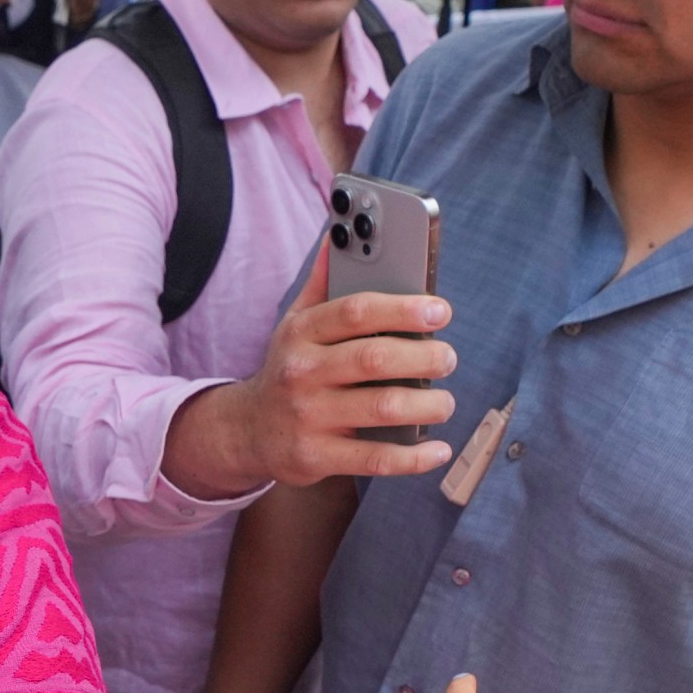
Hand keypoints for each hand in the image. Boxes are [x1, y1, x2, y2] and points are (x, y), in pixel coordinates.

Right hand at [224, 246, 456, 485]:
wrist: (245, 431)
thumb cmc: (286, 371)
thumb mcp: (294, 325)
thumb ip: (323, 284)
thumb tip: (339, 235)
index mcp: (301, 333)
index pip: (356, 311)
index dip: (403, 308)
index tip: (439, 311)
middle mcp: (302, 372)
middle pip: (375, 358)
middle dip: (424, 357)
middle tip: (447, 358)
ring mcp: (308, 416)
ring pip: (382, 407)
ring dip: (427, 405)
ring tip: (444, 402)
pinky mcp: (316, 456)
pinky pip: (375, 457)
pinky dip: (414, 458)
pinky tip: (437, 450)